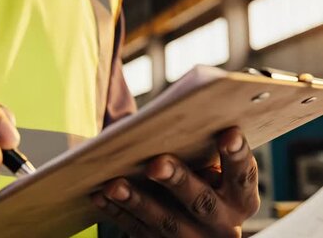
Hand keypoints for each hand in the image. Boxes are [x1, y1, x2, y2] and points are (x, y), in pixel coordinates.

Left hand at [92, 127, 259, 237]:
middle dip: (177, 181)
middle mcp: (222, 224)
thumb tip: (172, 118)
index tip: (229, 132)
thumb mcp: (212, 172)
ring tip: (114, 185)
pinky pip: (138, 230)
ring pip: (165, 222)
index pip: (243, 177)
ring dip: (137, 202)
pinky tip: (100, 195)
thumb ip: (202, 153)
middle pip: (200, 202)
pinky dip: (117, 211)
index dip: (237, 156)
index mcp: (240, 199)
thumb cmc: (201, 182)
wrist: (198, 233)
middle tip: (155, 163)